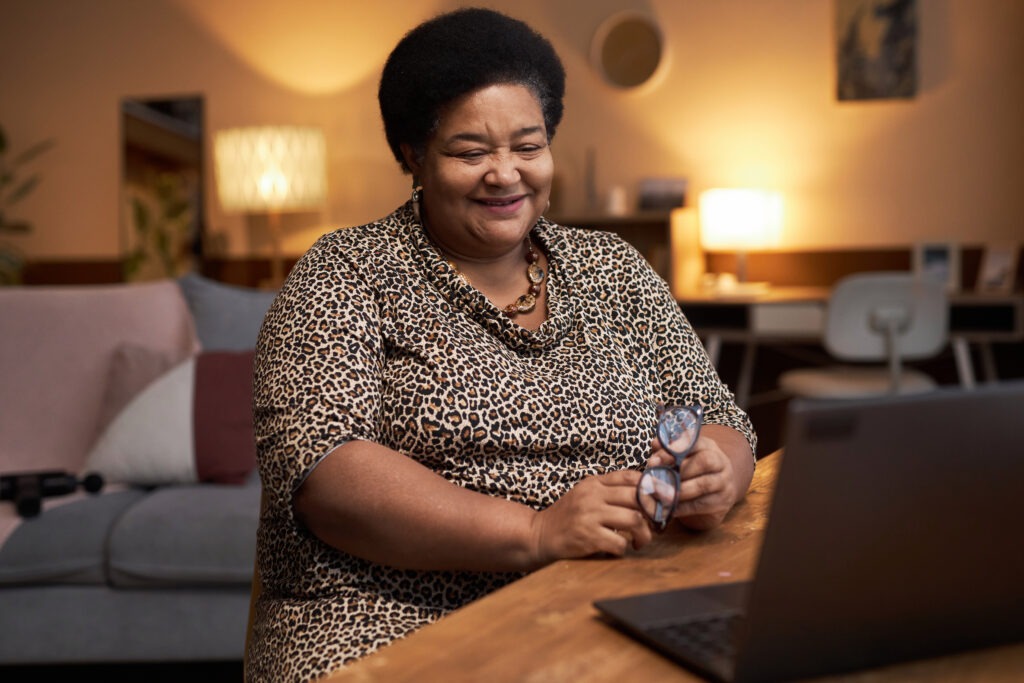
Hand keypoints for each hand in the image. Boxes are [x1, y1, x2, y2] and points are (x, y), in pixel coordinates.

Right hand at [528, 470, 652, 564]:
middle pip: (637, 497)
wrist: (540, 535)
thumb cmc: (569, 516)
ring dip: (643, 534)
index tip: (661, 499)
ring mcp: (589, 516)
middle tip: (654, 524)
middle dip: (652, 512)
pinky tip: (619, 549)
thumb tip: (646, 493)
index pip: (630, 476)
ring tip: (640, 541)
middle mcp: (592, 496)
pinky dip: (624, 548)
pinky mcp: (588, 537)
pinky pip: (620, 543)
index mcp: (594, 483)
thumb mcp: (586, 495)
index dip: (651, 487)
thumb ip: (610, 490)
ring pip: (634, 520)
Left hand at [647, 430, 742, 529]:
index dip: (675, 449)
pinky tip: (668, 508)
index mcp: (708, 447)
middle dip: (679, 470)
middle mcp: (720, 462)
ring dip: (679, 490)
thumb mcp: (682, 459)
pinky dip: (681, 507)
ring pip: (703, 484)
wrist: (716, 494)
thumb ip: (667, 452)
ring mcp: (724, 483)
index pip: (695, 442)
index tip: (655, 459)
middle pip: (704, 461)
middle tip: (657, 479)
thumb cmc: (692, 472)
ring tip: (660, 495)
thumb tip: (656, 443)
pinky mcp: (722, 503)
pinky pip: (701, 505)